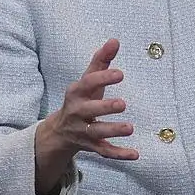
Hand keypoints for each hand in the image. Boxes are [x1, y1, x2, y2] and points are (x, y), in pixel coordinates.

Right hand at [47, 39, 138, 159]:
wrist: (60, 130)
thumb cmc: (81, 98)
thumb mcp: (88, 79)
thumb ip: (101, 60)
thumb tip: (114, 41)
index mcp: (76, 92)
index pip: (87, 84)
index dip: (103, 78)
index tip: (120, 74)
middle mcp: (77, 112)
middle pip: (89, 110)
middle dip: (104, 108)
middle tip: (122, 104)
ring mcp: (82, 131)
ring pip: (96, 133)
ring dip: (113, 131)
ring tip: (130, 128)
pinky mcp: (90, 146)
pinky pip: (104, 152)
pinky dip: (118, 154)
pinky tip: (135, 154)